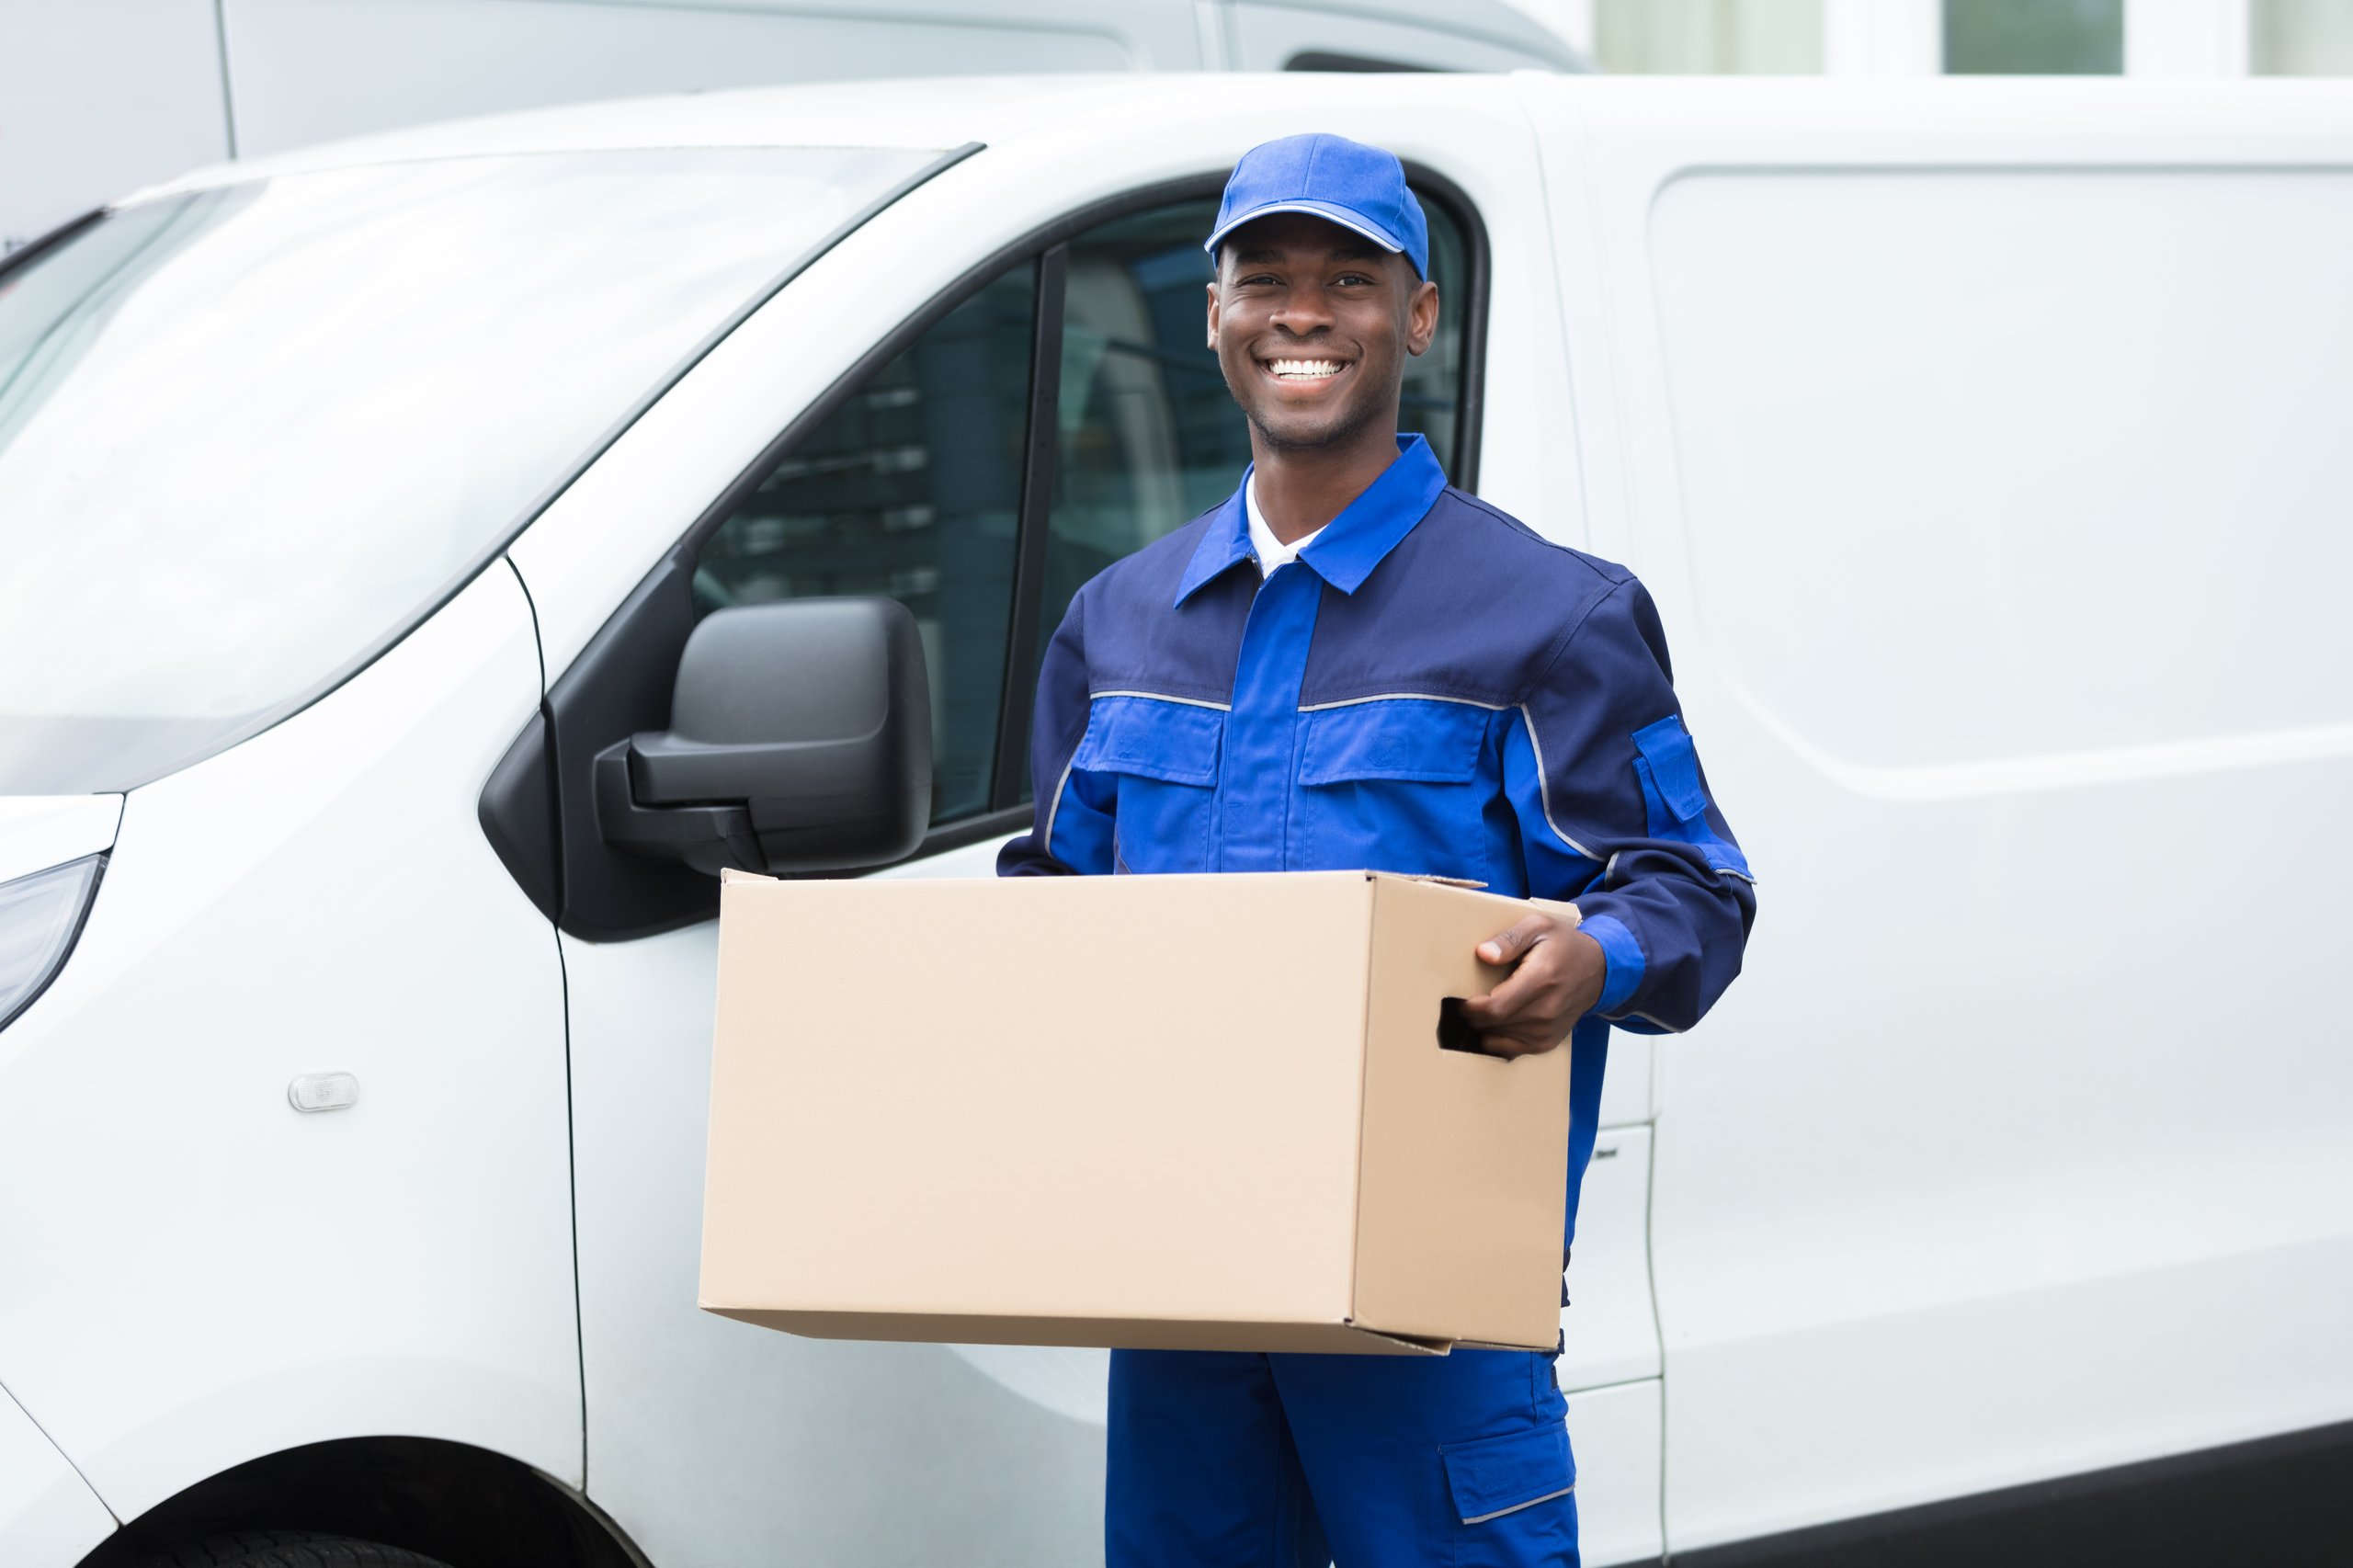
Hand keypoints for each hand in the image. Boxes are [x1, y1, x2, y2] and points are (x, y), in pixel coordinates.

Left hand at [1457, 914, 1605, 1057]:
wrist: (1597, 971)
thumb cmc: (1564, 946)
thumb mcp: (1538, 927)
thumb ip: (1509, 938)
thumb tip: (1484, 953)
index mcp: (1541, 979)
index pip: (1495, 1007)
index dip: (1470, 1007)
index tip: (1461, 998)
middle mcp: (1546, 1010)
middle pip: (1493, 1024)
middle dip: (1472, 1016)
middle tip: (1466, 1001)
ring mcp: (1547, 1030)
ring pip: (1498, 1039)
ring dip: (1483, 1027)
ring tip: (1482, 1009)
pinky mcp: (1547, 1042)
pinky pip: (1510, 1050)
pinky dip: (1496, 1039)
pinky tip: (1496, 1023)